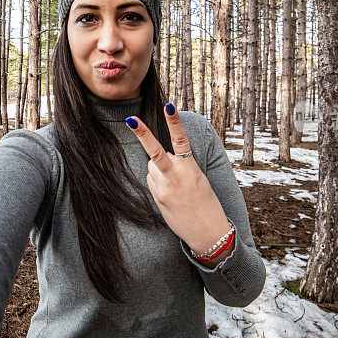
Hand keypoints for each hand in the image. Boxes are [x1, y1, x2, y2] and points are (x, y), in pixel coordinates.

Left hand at [125, 103, 232, 256]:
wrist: (208, 232)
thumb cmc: (206, 203)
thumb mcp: (198, 180)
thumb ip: (178, 167)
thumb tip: (157, 162)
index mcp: (191, 169)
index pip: (181, 141)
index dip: (174, 123)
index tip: (169, 105)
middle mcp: (175, 177)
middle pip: (155, 152)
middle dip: (142, 134)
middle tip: (129, 119)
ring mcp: (164, 188)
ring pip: (152, 166)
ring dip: (159, 170)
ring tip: (176, 187)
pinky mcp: (158, 198)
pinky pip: (152, 181)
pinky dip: (158, 182)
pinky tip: (171, 195)